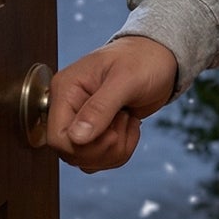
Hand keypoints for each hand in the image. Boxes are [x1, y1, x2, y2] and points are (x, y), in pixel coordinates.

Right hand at [48, 36, 177, 172]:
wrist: (162, 58)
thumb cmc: (145, 59)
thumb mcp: (126, 78)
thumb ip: (101, 107)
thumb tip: (76, 137)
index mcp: (66, 89)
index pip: (57, 137)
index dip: (84, 145)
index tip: (112, 131)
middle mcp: (68, 107)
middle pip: (71, 153)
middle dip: (105, 147)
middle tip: (125, 120)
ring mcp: (82, 121)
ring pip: (86, 160)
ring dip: (115, 149)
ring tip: (128, 120)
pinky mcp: (97, 131)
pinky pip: (100, 158)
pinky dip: (120, 150)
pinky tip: (130, 126)